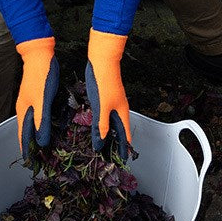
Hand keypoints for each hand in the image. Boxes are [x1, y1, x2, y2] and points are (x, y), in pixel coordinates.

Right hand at [15, 36, 58, 156]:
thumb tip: (40, 143)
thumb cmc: (41, 77)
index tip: (31, 166)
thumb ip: (41, 122)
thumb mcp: (43, 101)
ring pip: (32, 126)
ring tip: (44, 150)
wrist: (39, 54)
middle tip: (40, 162)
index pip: (23, 137)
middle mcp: (25, 109)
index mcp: (24, 111)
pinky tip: (50, 129)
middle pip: (26, 133)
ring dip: (36, 138)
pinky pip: (38, 118)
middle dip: (31, 148)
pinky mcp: (37, 98)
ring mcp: (30, 103)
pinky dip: (42, 127)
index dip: (26, 151)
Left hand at [85, 28, 131, 159]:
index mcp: (121, 112)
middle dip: (117, 144)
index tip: (124, 160)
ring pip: (112, 123)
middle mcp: (119, 108)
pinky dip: (102, 124)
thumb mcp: (102, 107)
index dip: (124, 149)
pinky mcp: (105, 97)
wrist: (103, 60)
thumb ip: (102, 126)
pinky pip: (105, 115)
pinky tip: (96, 126)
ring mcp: (112, 102)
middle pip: (120, 131)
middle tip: (112, 156)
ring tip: (104, 145)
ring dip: (109, 135)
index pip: (125, 136)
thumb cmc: (104, 81)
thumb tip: (101, 142)